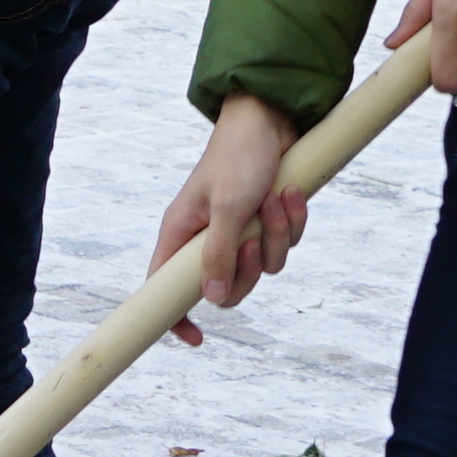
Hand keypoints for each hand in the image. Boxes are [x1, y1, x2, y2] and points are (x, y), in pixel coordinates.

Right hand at [160, 90, 312, 334]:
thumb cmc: (239, 155)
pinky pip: (284, 244)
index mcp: (182, 233)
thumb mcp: (228, 207)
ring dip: (277, 236)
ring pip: (263, 265)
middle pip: (227, 285)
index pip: (164, 285)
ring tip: (276, 201)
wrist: (270, 118)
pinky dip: (292, 222)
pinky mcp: (265, 221)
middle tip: (253, 241)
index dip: (176, 316)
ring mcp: (238, 230)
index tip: (196, 338)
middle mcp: (207, 236)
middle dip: (249, 268)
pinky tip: (290, 193)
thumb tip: (212, 299)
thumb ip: (219, 254)